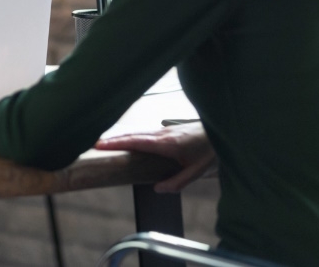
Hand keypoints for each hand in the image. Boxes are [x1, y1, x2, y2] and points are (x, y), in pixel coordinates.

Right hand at [95, 121, 216, 192]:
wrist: (224, 128)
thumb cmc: (211, 150)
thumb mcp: (197, 171)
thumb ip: (177, 182)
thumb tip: (157, 189)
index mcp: (167, 143)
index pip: (137, 142)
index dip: (118, 143)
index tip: (100, 144)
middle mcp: (163, 134)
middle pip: (133, 135)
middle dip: (113, 139)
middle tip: (94, 144)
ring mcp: (165, 130)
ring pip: (139, 132)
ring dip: (122, 137)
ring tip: (105, 142)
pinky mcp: (168, 130)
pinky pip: (145, 132)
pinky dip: (132, 135)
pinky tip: (128, 140)